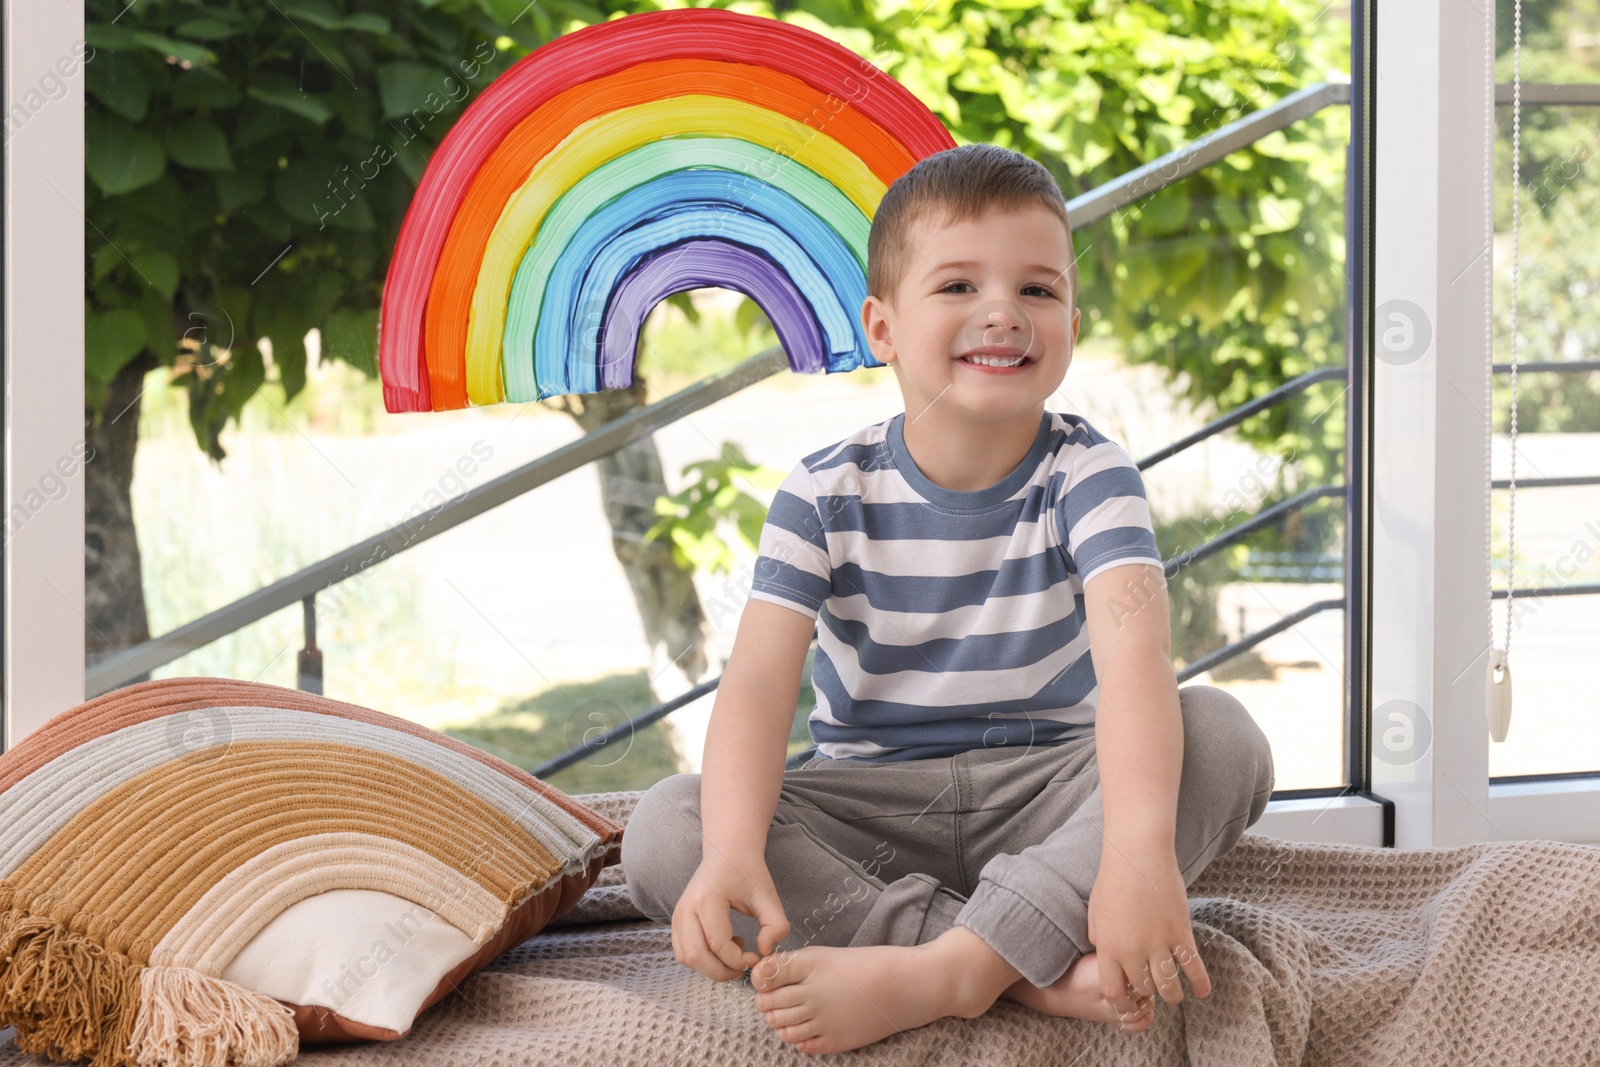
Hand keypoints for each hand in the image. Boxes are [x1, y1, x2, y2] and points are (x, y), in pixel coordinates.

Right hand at [671, 846, 791, 981]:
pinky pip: (682, 952)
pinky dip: (701, 959)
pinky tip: (721, 947)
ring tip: (733, 952)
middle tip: (743, 966)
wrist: (728, 852)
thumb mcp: (769, 896)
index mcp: (708, 899)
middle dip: (722, 971)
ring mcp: (678, 914)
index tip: (756, 957)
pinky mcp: (677, 920)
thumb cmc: (748, 872)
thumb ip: (776, 926)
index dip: (738, 960)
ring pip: (686, 958)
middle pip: (696, 956)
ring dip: (710, 967)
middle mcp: (687, 908)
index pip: (717, 944)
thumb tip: (764, 952)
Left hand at [1086, 842, 1210, 1022]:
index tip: (1129, 1000)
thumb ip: (1099, 939)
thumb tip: (1104, 955)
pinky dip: (1201, 983)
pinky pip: (1193, 967)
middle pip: (1144, 990)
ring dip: (1172, 994)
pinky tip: (1203, 992)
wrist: (1137, 855)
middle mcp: (1133, 951)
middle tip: (1153, 987)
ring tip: (1174, 993)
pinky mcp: (1180, 933)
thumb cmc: (1113, 880)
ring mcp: (1158, 943)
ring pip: (1169, 987)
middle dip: (1148, 992)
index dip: (1122, 1002)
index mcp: (1109, 948)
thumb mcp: (1095, 913)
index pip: (1114, 992)